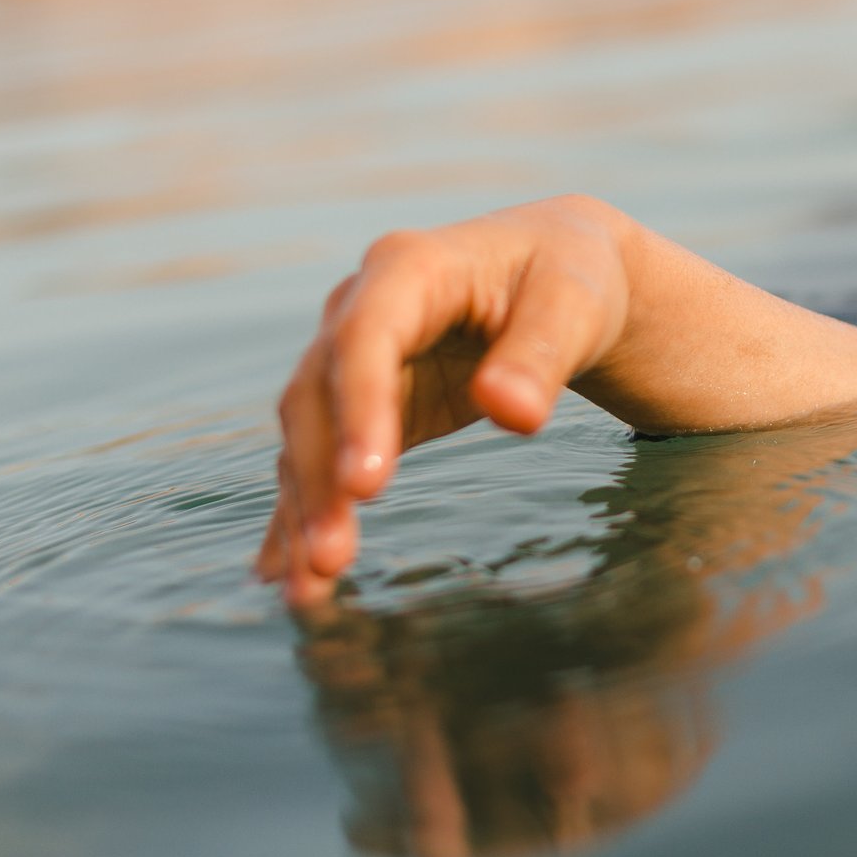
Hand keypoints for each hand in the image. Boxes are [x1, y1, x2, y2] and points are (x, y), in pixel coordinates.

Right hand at [256, 195, 633, 605]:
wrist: (557, 266)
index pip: (366, 339)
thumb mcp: (574, 305)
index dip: (359, 409)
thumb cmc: (568, 278)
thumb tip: (512, 413)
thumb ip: (542, 356)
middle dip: (321, 480)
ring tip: (309, 590)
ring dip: (303, 511)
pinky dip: (302, 514)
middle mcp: (359, 307)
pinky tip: (282, 573)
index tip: (365, 487)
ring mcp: (352, 356)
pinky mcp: (363, 402)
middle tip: (331, 560)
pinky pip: (322, 459)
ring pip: (309, 437)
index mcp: (409, 267)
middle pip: (319, 396)